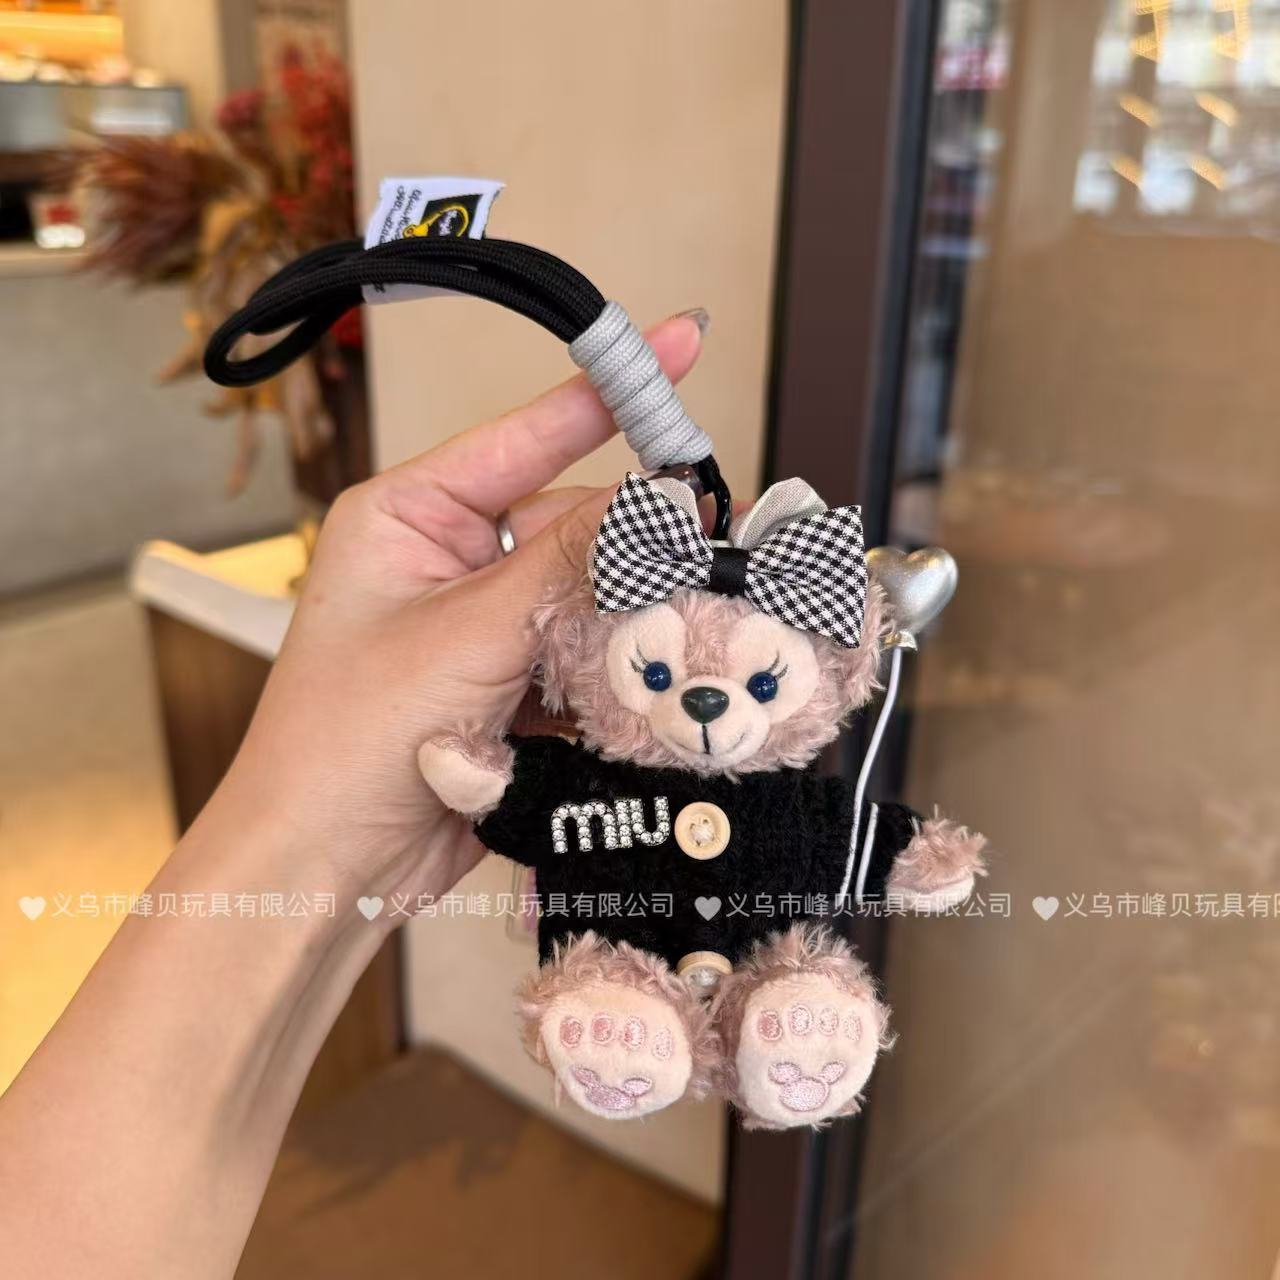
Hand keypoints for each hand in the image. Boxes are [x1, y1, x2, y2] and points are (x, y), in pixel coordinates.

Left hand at [207, 313, 704, 913]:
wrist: (325, 871)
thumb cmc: (341, 744)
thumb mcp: (463, 634)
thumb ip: (566, 564)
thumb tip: (653, 502)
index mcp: (409, 517)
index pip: (527, 434)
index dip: (608, 391)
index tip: (677, 344)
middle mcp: (447, 563)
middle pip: (572, 523)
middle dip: (635, 541)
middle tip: (711, 541)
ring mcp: (482, 629)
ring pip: (588, 597)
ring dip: (629, 616)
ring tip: (684, 621)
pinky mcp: (510, 689)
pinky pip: (584, 658)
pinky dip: (615, 672)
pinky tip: (639, 686)